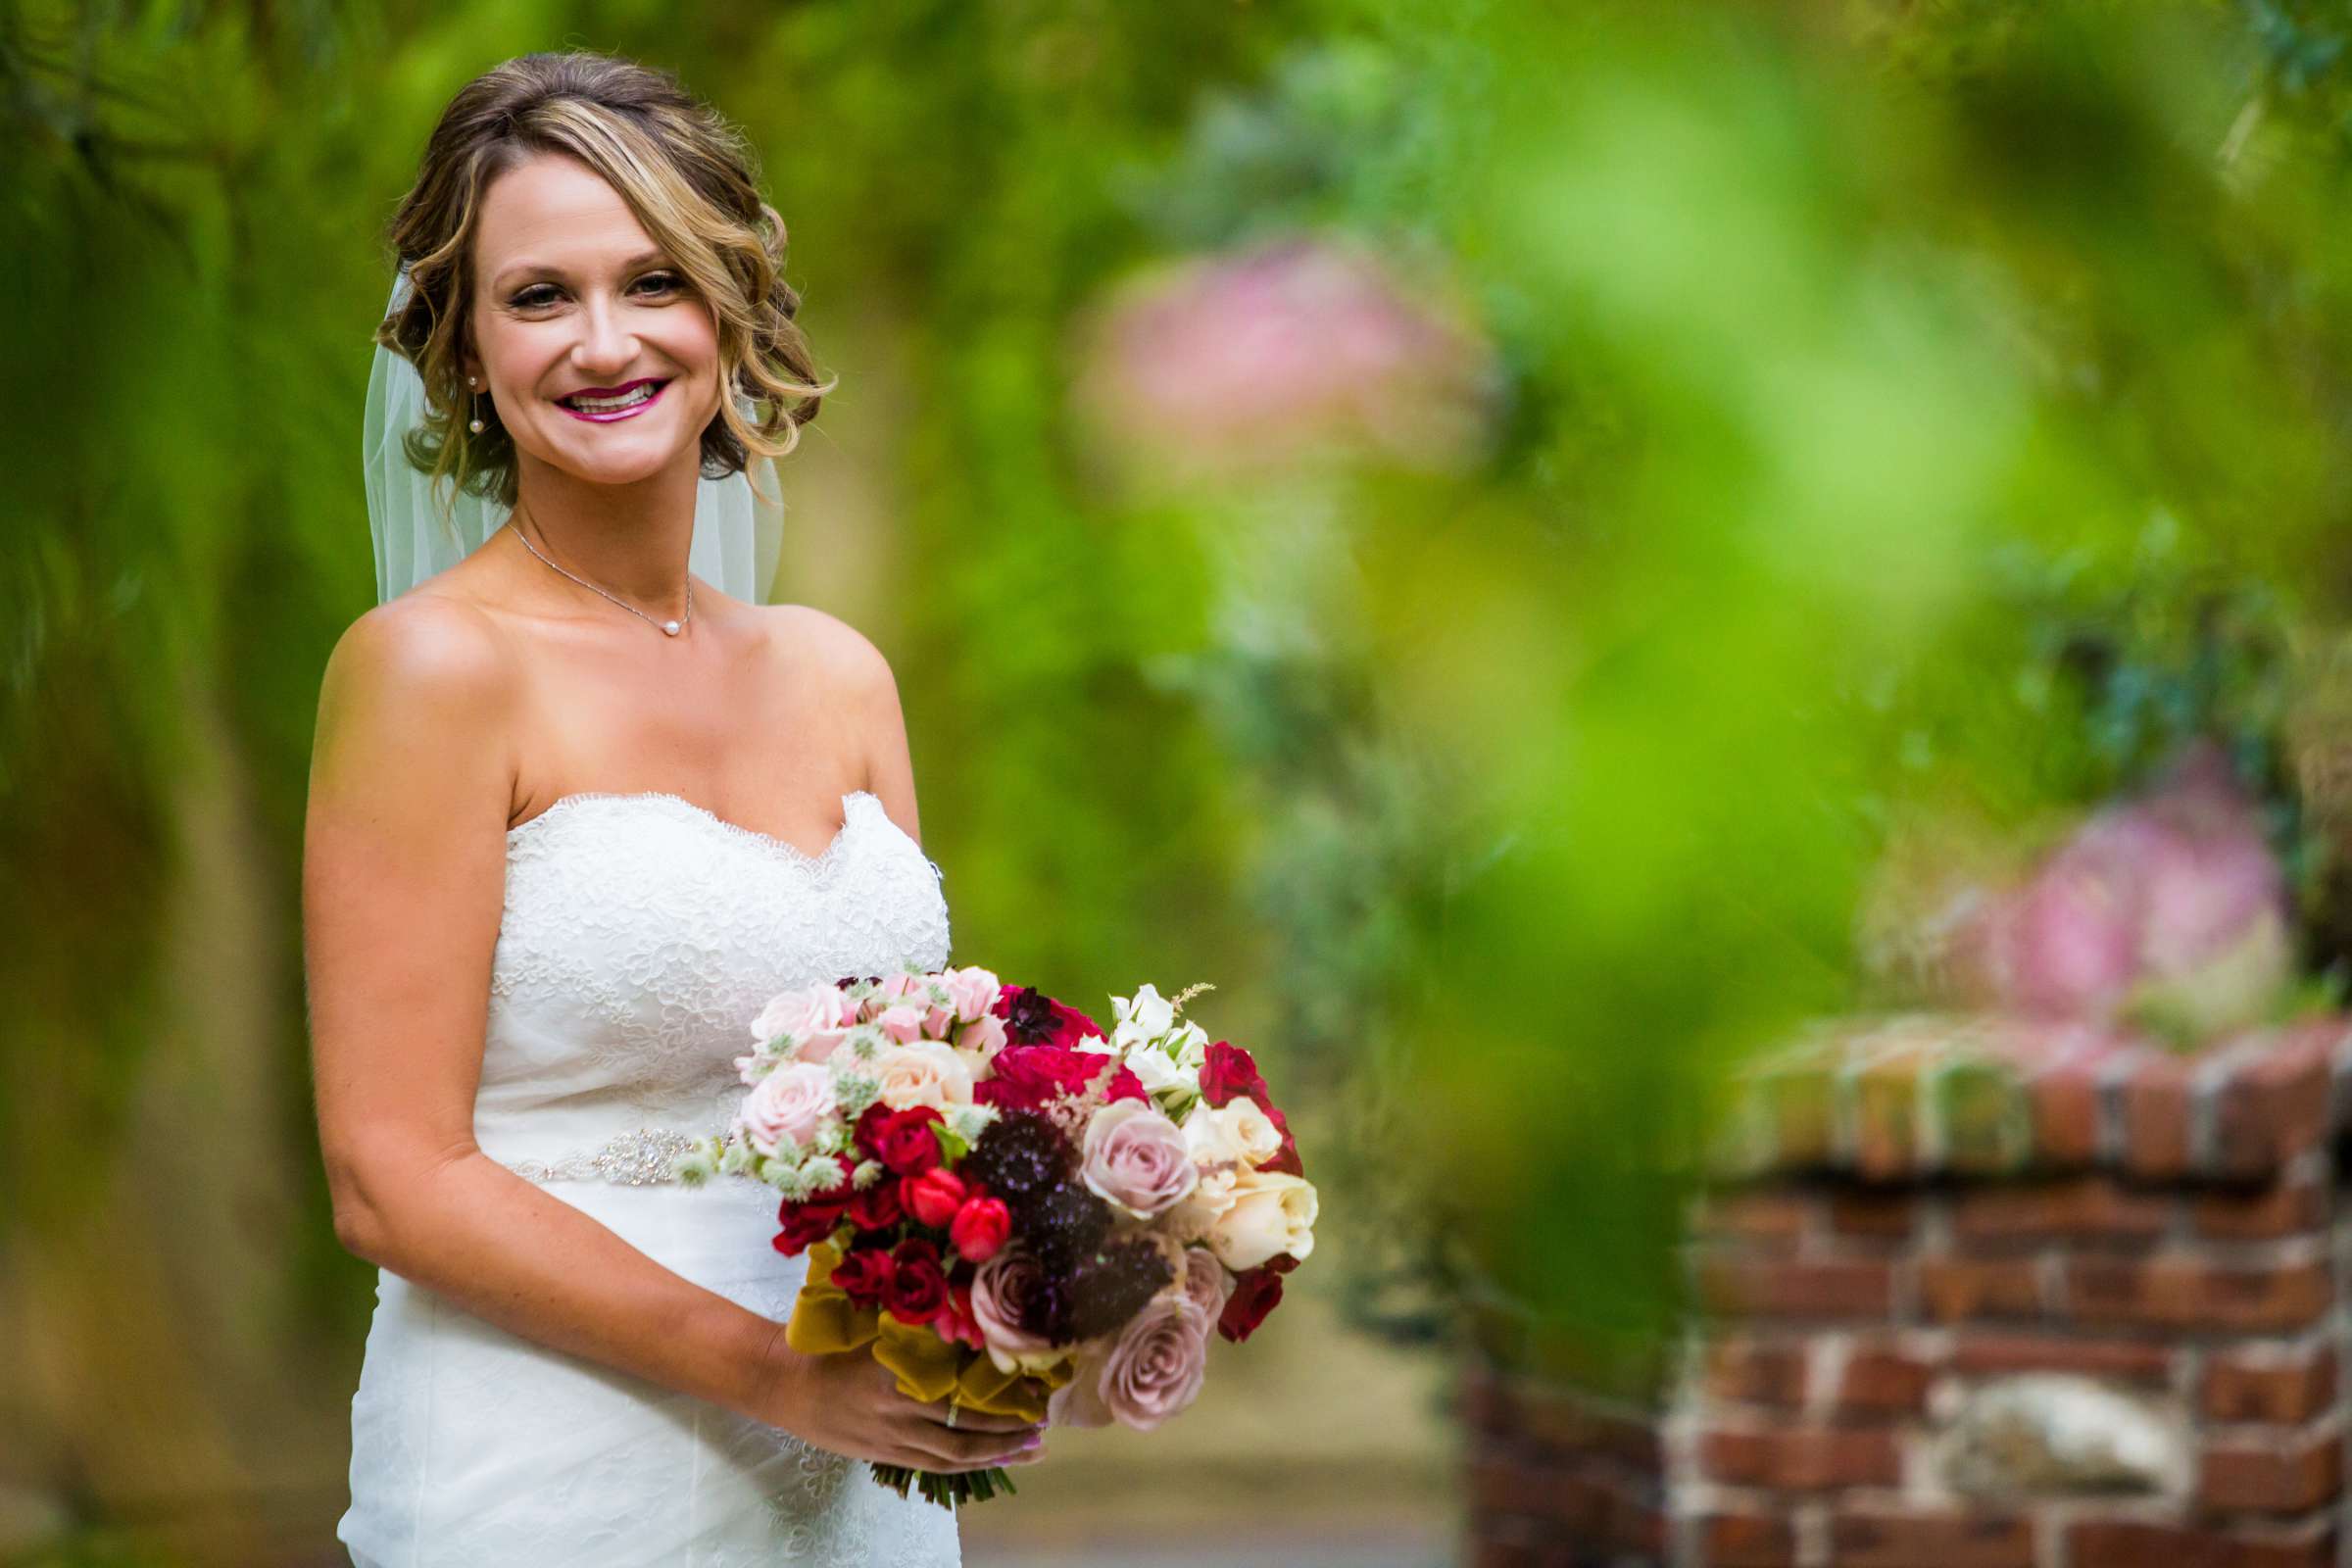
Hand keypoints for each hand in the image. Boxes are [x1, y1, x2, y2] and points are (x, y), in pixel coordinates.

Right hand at [747, 1324, 1045, 1473]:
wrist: (785, 1384)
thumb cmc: (832, 1347)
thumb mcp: (879, 1330)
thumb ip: (922, 1334)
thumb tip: (970, 1323)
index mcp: (900, 1375)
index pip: (963, 1391)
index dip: (1002, 1396)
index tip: (1034, 1388)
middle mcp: (900, 1413)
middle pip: (966, 1431)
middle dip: (1010, 1431)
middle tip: (1045, 1423)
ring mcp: (892, 1439)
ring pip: (955, 1456)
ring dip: (996, 1454)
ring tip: (1031, 1449)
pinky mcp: (884, 1455)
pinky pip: (934, 1466)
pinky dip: (967, 1466)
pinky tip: (991, 1461)